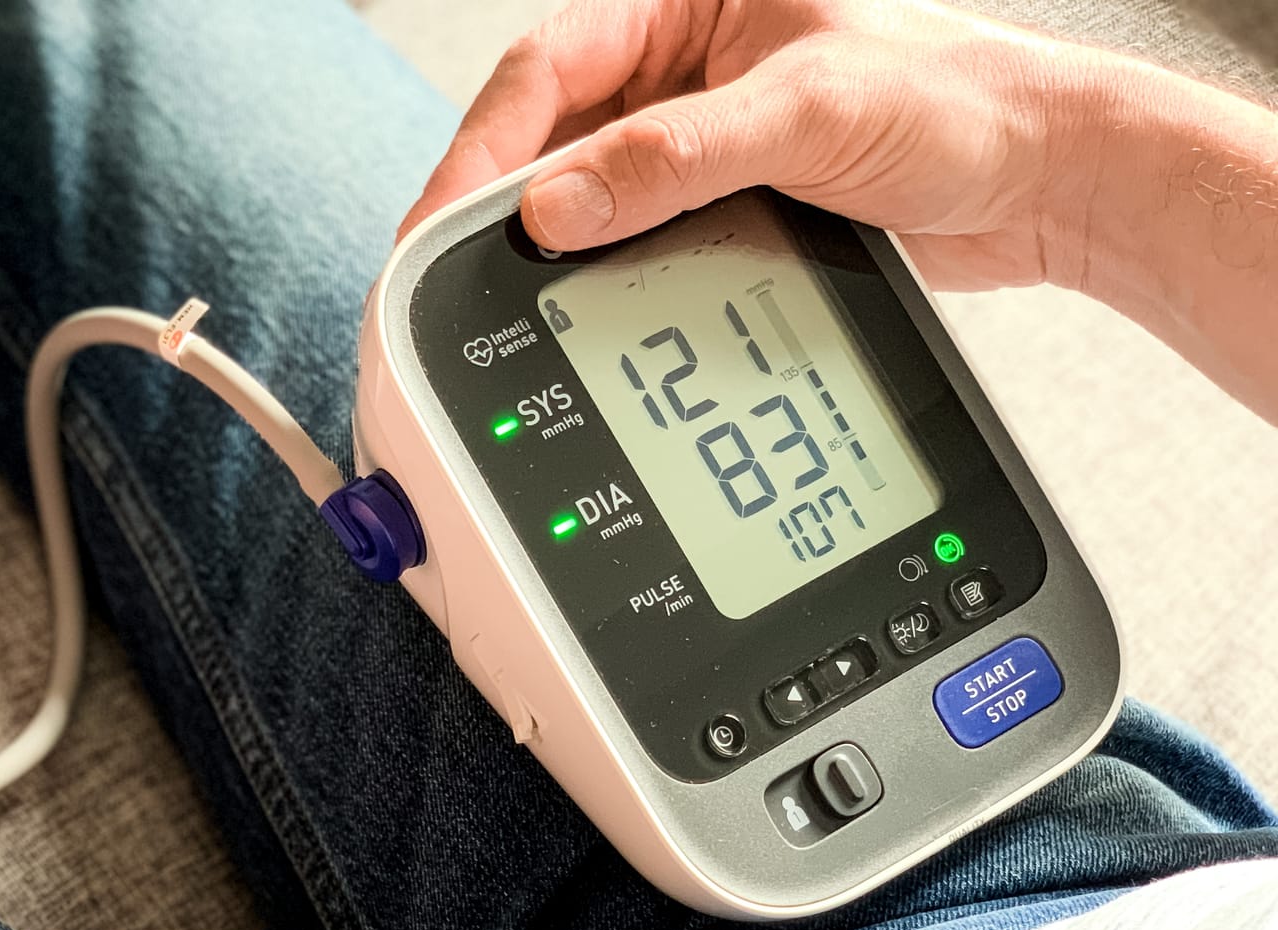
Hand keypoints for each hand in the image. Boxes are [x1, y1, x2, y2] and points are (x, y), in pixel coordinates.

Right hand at [402, 0, 1102, 291]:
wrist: (1043, 183)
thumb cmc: (962, 103)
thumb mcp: (805, 113)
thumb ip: (675, 156)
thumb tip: (558, 203)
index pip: (548, 64)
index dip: (482, 144)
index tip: (441, 220)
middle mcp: (685, 63)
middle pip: (547, 132)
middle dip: (495, 203)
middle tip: (446, 274)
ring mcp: (699, 139)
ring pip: (583, 192)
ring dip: (546, 247)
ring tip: (501, 304)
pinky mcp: (721, 204)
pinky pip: (632, 238)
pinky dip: (600, 276)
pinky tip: (580, 310)